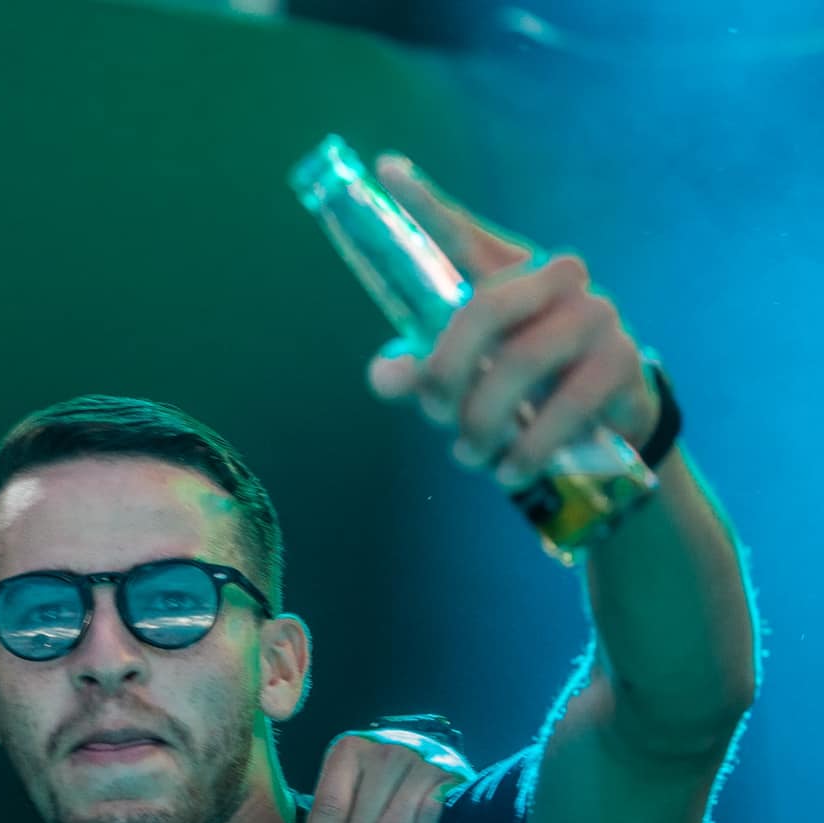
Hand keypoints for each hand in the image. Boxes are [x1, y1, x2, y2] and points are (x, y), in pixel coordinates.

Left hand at [362, 154, 659, 485]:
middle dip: (445, 374)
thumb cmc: (517, 387)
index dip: (424, 204)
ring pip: (518, 364)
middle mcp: (554, 278)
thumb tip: (386, 377)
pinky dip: (528, 448)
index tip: (385, 168)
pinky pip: (563, 407)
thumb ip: (417, 373)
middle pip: (480, 314)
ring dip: (482, 422)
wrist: (604, 422)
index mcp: (506, 273)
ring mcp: (594, 314)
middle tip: (434, 416)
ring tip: (468, 455)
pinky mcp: (622, 360)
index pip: (460, 234)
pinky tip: (509, 469)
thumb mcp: (462, 380)